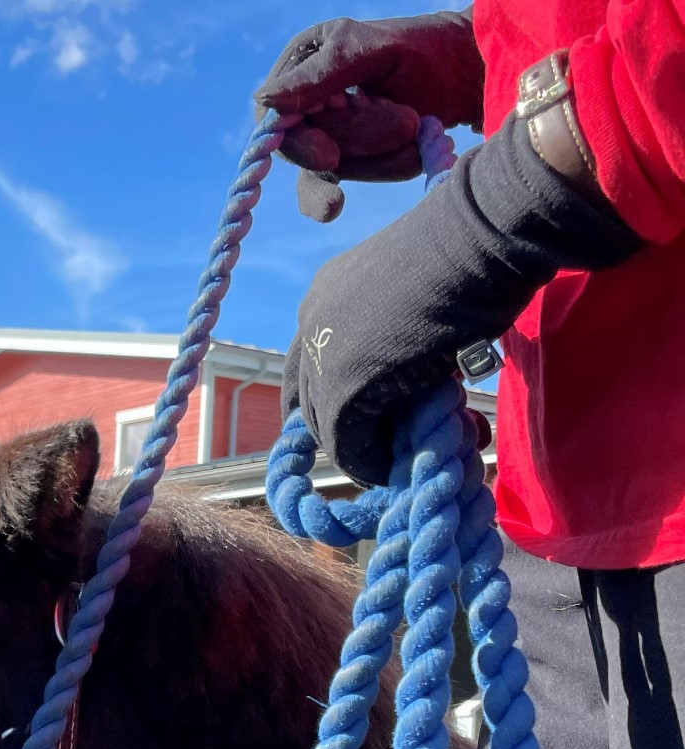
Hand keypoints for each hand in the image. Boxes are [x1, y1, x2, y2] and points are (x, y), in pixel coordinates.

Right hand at [253, 10, 482, 220]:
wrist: (464, 73)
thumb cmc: (422, 49)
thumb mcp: (372, 53)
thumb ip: (320, 75)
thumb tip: (263, 100)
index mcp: (300, 62)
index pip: (275, 114)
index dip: (297, 140)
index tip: (330, 157)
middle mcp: (302, 100)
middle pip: (300, 145)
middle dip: (356, 141)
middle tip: (408, 122)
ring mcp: (320, 132)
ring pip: (323, 167)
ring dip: (375, 160)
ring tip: (420, 130)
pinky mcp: (341, 159)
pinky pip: (322, 186)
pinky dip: (329, 198)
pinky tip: (332, 208)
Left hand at [286, 118, 641, 484]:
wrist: (481, 240)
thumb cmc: (473, 255)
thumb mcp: (422, 298)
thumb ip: (404, 338)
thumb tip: (424, 383)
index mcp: (326, 294)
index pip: (314, 362)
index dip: (341, 396)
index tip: (375, 419)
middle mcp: (311, 322)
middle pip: (313, 397)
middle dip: (355, 428)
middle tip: (395, 446)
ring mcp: (321, 356)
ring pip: (328, 426)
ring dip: (368, 449)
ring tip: (409, 456)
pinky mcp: (341, 391)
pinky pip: (348, 444)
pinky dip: (375, 461)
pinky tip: (405, 464)